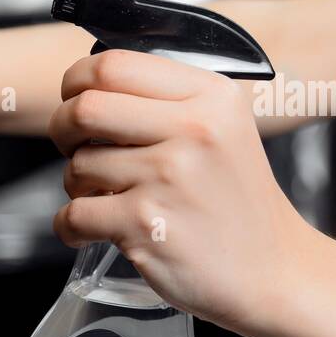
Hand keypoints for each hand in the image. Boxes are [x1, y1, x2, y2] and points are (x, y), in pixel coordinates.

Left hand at [49, 50, 316, 333]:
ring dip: (75, 185)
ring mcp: (168, 178)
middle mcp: (193, 130)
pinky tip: (88, 231)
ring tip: (104, 198)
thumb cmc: (236, 202)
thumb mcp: (223, 130)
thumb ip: (168, 102)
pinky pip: (73, 215)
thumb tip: (89, 86)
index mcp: (210, 96)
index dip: (76, 82)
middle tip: (72, 147)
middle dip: (62, 129)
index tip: (74, 100)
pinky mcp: (146, 224)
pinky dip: (68, 227)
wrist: (273, 272)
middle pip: (84, 109)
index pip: (113, 64)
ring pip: (77, 166)